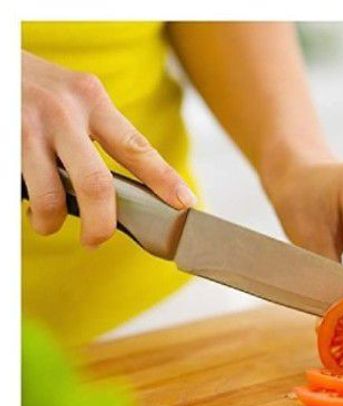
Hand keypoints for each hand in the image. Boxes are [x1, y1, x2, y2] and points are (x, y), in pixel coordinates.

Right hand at [21, 51, 193, 245]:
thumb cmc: (30, 86)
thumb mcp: (70, 95)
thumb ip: (97, 131)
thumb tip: (128, 187)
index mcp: (90, 99)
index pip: (136, 147)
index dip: (164, 179)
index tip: (183, 204)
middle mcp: (62, 110)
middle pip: (96, 185)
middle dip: (100, 224)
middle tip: (95, 240)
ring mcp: (27, 124)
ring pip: (51, 196)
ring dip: (50, 221)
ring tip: (47, 223)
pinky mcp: (2, 138)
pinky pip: (20, 187)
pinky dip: (26, 204)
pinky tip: (27, 202)